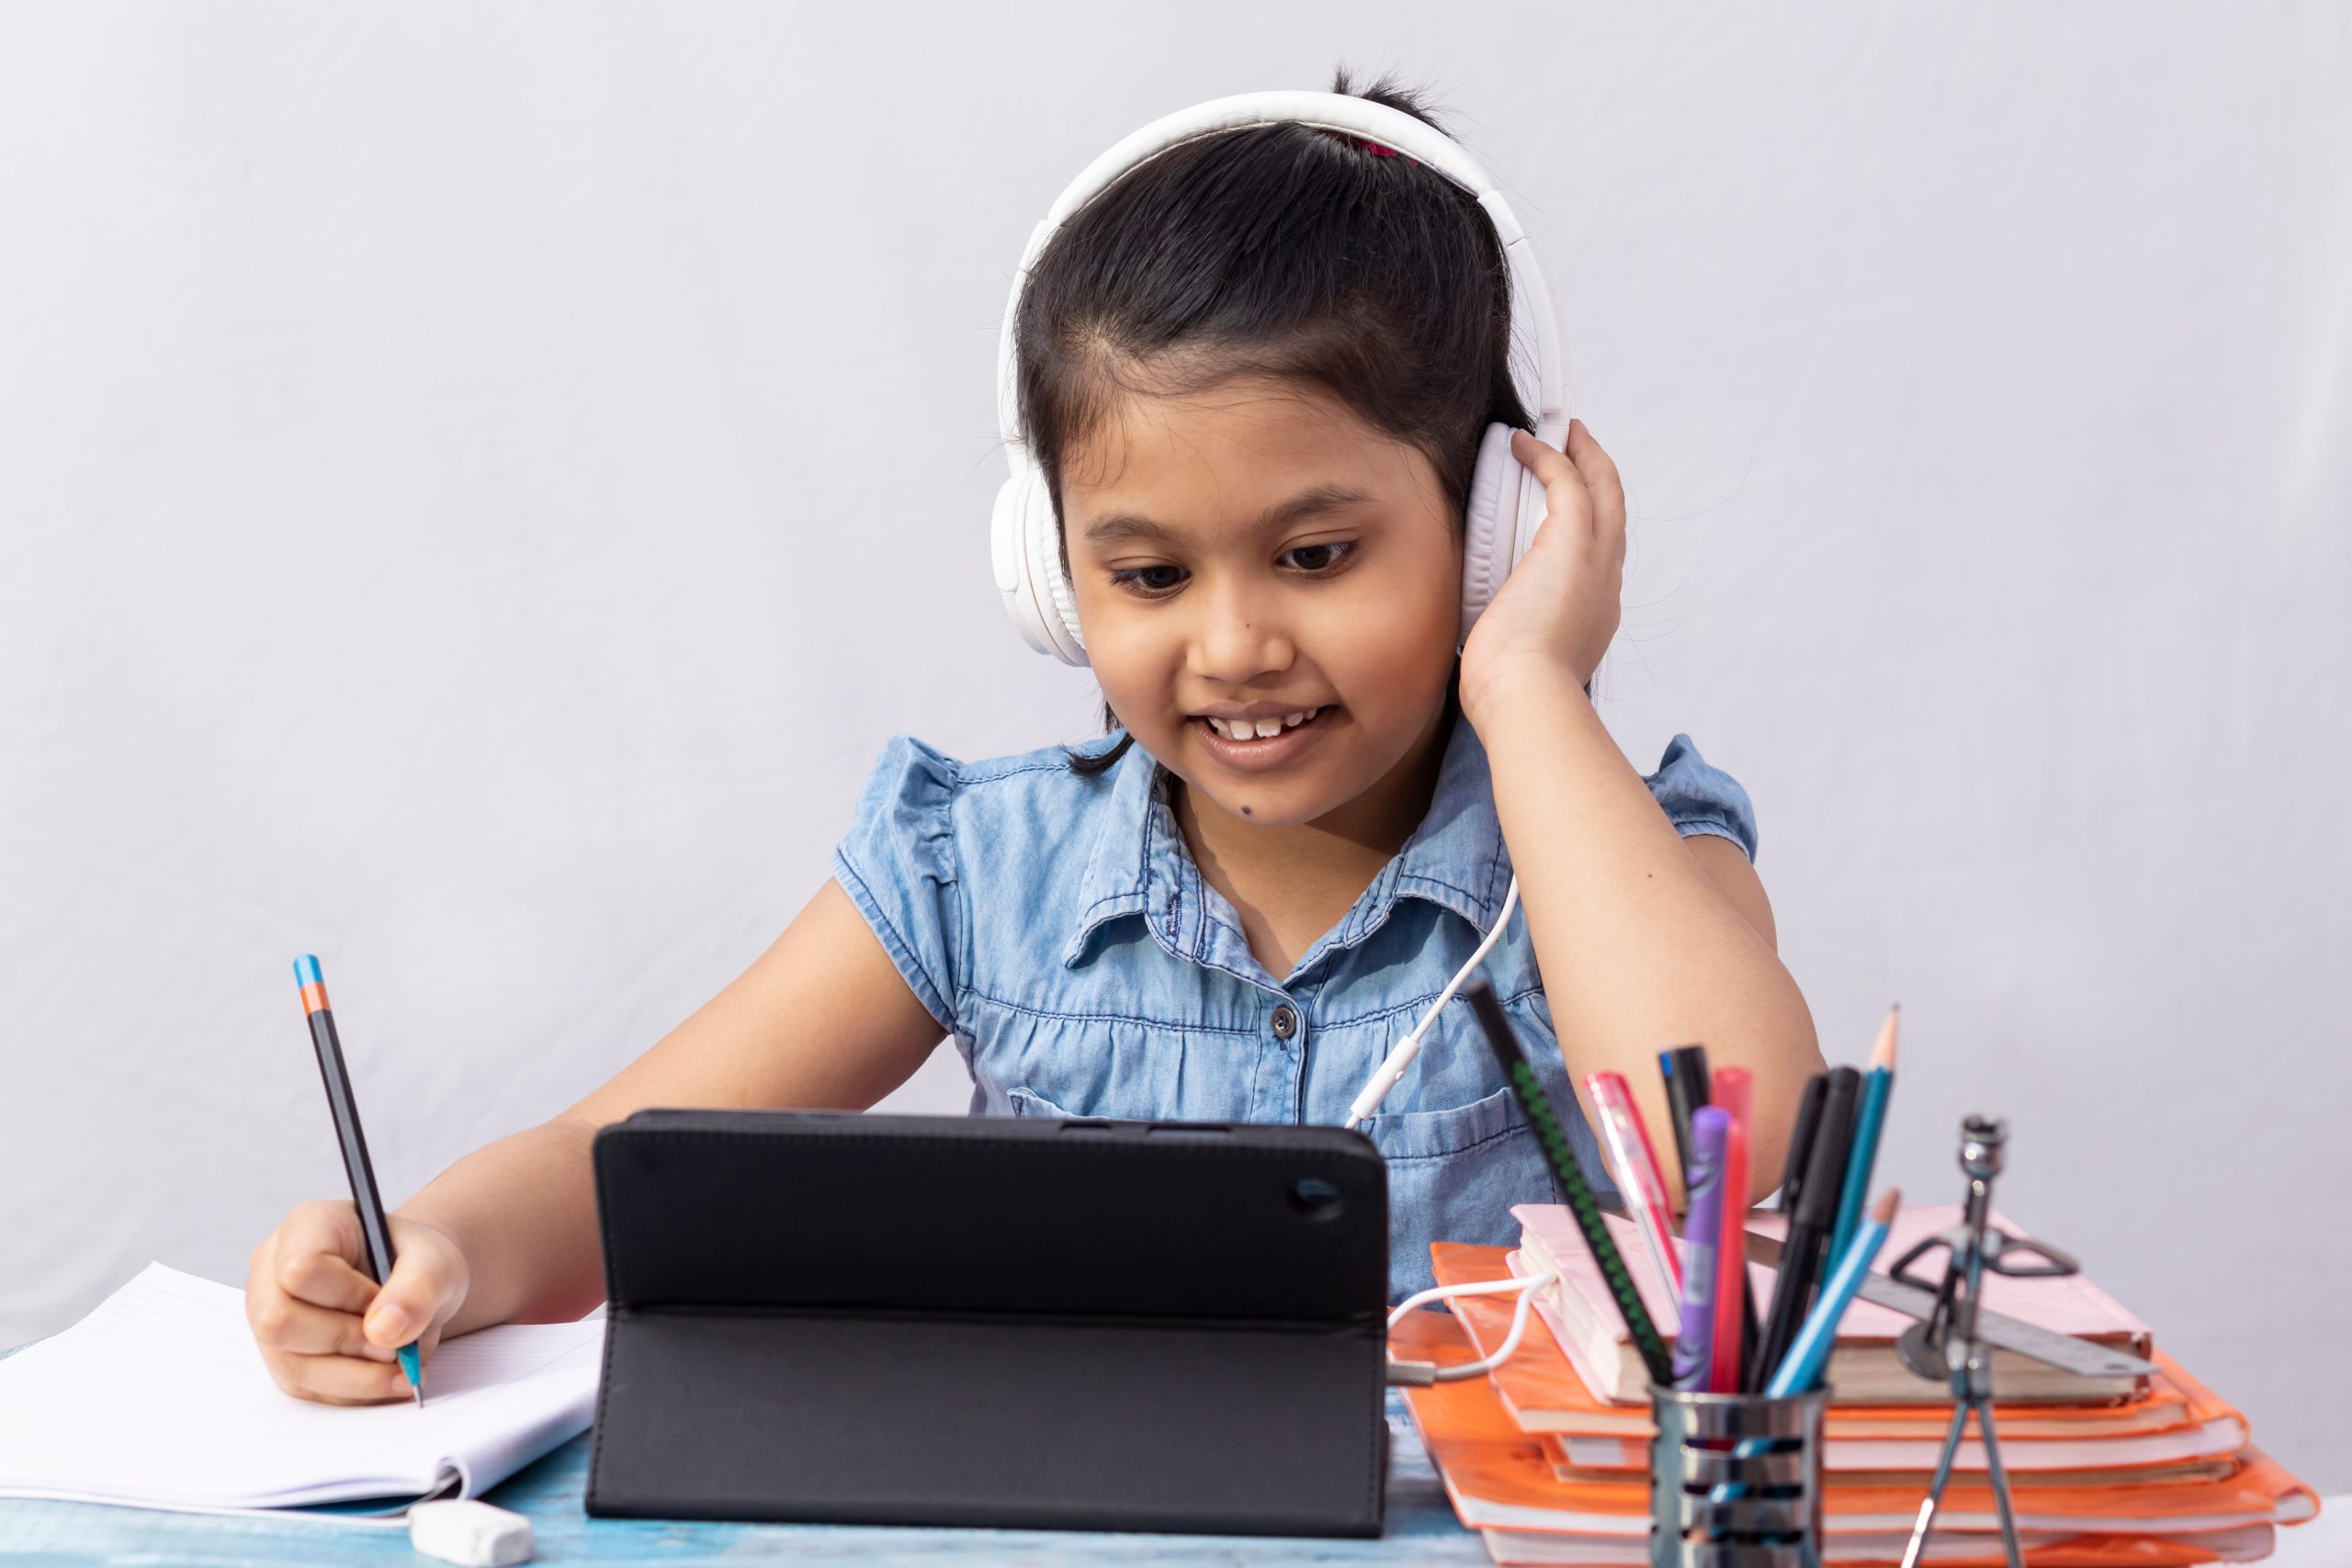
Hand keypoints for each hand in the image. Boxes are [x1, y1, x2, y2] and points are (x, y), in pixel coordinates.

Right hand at [246, 1199, 468, 1404]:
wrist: (414, 1288)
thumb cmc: (418, 1264)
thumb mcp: (436, 1263)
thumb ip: (418, 1288)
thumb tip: (383, 1332)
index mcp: (307, 1226)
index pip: (300, 1268)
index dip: (348, 1295)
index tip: (386, 1301)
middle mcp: (273, 1271)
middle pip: (278, 1322)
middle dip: (347, 1341)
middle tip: (396, 1345)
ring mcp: (271, 1318)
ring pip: (292, 1365)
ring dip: (356, 1377)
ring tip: (402, 1367)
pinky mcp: (283, 1358)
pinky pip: (307, 1390)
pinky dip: (354, 1391)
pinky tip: (386, 1377)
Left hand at [1458, 419, 1625, 718]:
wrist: (1524, 698)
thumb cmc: (1510, 694)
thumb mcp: (1516, 662)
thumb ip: (1510, 640)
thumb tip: (1486, 640)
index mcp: (1594, 615)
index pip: (1598, 558)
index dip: (1588, 526)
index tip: (1567, 509)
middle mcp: (1605, 584)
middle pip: (1614, 513)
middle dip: (1598, 476)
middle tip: (1578, 447)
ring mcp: (1595, 561)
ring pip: (1602, 490)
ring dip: (1582, 456)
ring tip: (1561, 433)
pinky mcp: (1571, 543)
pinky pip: (1567, 480)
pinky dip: (1548, 456)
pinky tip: (1522, 443)